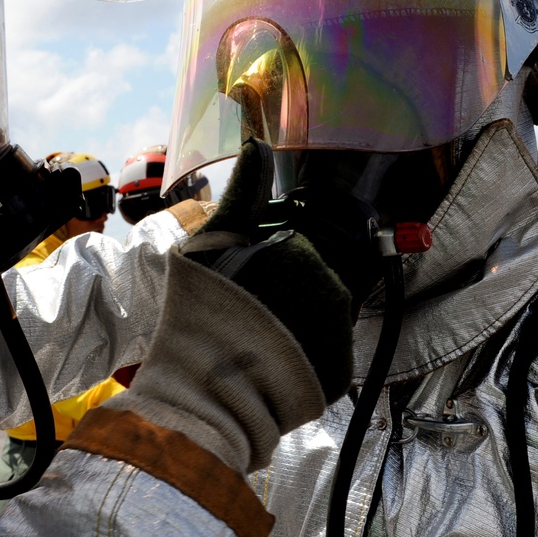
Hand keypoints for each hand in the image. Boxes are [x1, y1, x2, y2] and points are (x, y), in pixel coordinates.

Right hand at [109, 138, 352, 473]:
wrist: (200, 392)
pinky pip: (327, 354)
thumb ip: (242, 194)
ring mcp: (339, 337)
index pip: (300, 245)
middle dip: (287, 292)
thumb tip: (259, 144)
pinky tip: (269, 361)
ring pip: (324, 317)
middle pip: (317, 281)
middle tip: (246, 314)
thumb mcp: (210, 242)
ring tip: (254, 340)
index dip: (269, 260)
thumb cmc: (198, 312)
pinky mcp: (338, 375)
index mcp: (304, 254)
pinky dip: (304, 356)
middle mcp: (334, 293)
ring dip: (297, 323)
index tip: (245, 281)